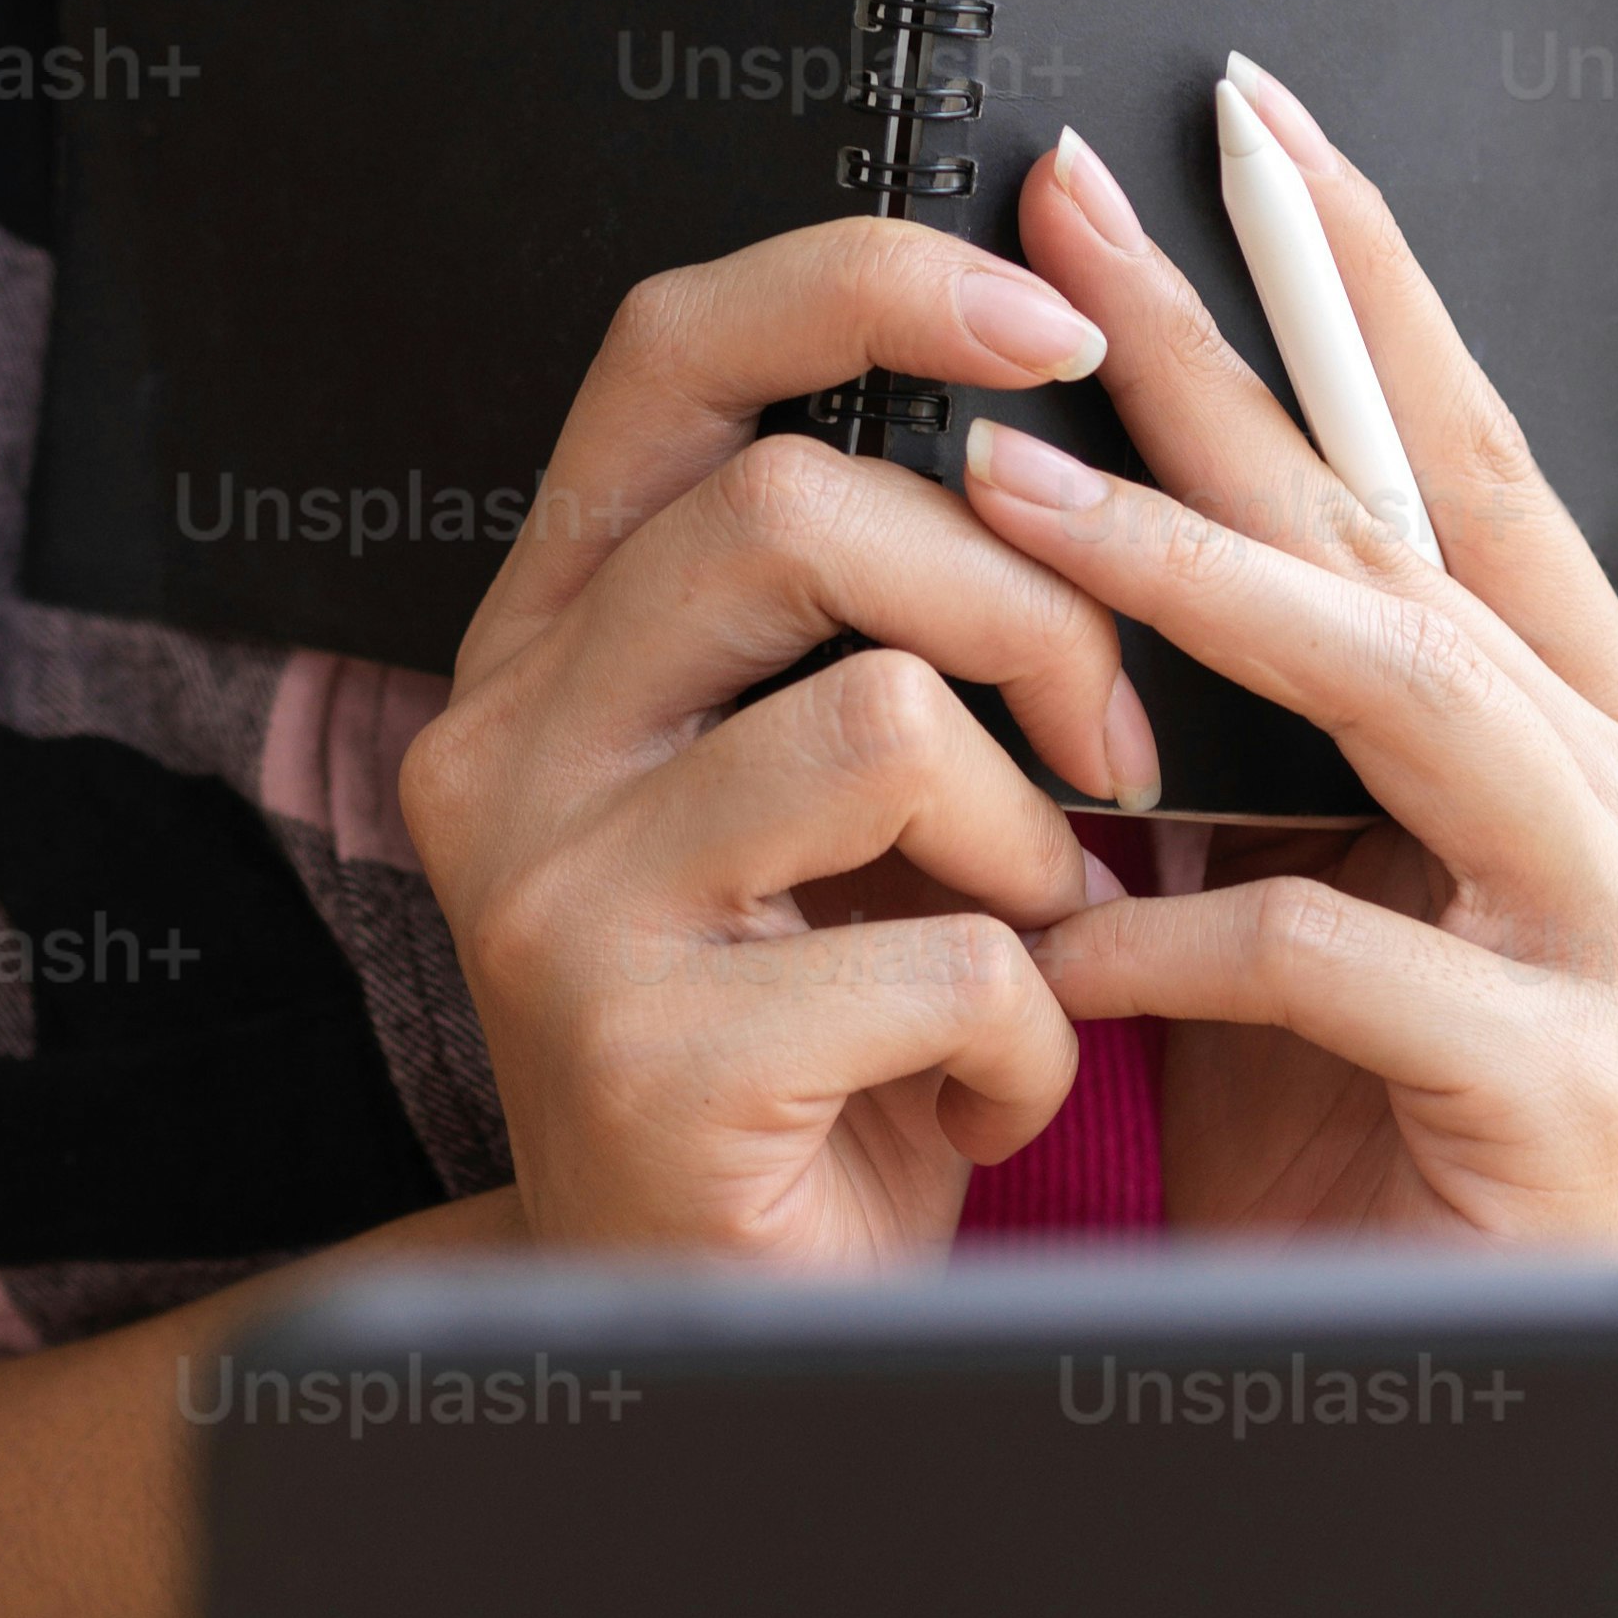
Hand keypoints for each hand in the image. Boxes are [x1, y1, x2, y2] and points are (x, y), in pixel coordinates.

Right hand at [397, 218, 1173, 1265]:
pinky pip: (938, 955)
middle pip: (790, 509)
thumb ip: (879, 595)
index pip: (671, 350)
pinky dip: (1030, 1029)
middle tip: (1109, 746)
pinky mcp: (638, 1060)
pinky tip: (987, 1092)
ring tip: (1031, 937)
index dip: (863, 284)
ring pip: (878, 718)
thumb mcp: (829, 781)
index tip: (1049, 316)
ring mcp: (551, 903)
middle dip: (1025, 605)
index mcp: (557, 636)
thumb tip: (1067, 354)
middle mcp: (508, 742)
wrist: (728, 1333)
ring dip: (1030, 836)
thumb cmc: (822, 1033)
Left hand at [955, 84, 1617, 1248]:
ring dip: (1184, 585)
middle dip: (1231, 362)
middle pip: (1411, 537)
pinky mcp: (1572, 1093)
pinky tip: (1042, 920)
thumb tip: (1074, 452)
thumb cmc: (1307, 1119)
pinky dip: (1170, 932)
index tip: (1243, 124)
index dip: (1359, 287)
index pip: (1463, 461)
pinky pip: (1329, 961)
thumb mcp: (1264, 860)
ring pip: (1396, 699)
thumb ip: (1242, 695)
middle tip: (1072, 211)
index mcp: (1590, 725)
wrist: (1370, 1381)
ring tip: (1003, 496)